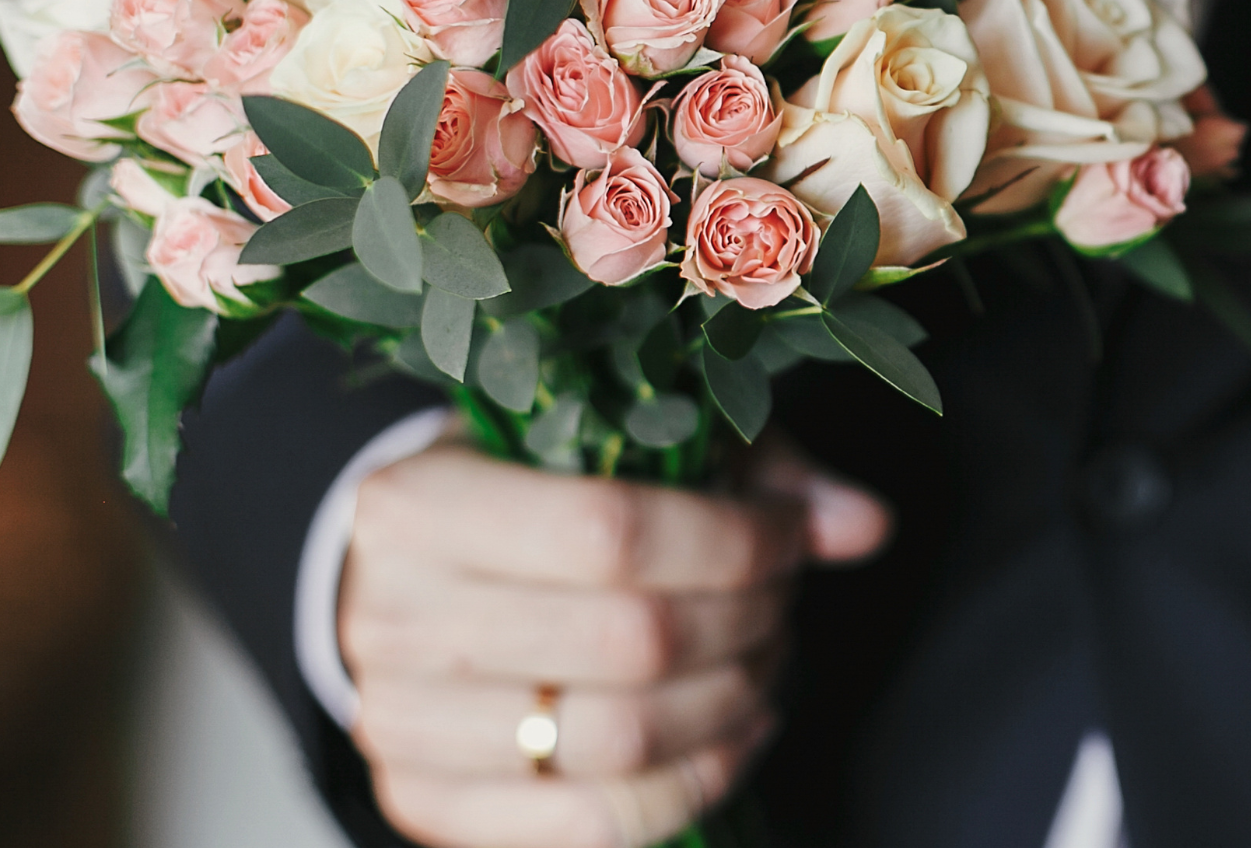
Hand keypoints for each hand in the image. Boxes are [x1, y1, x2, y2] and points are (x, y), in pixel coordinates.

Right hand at [339, 432, 889, 847]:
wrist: (398, 588)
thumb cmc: (523, 497)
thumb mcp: (616, 441)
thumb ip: (746, 469)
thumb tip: (864, 523)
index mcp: (416, 502)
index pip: (612, 530)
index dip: (733, 542)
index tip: (787, 538)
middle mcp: (386, 617)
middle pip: (630, 640)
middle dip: (745, 622)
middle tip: (781, 602)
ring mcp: (398, 725)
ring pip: (623, 739)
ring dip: (733, 701)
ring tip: (765, 659)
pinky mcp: (425, 805)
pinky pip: (600, 822)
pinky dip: (697, 780)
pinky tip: (736, 729)